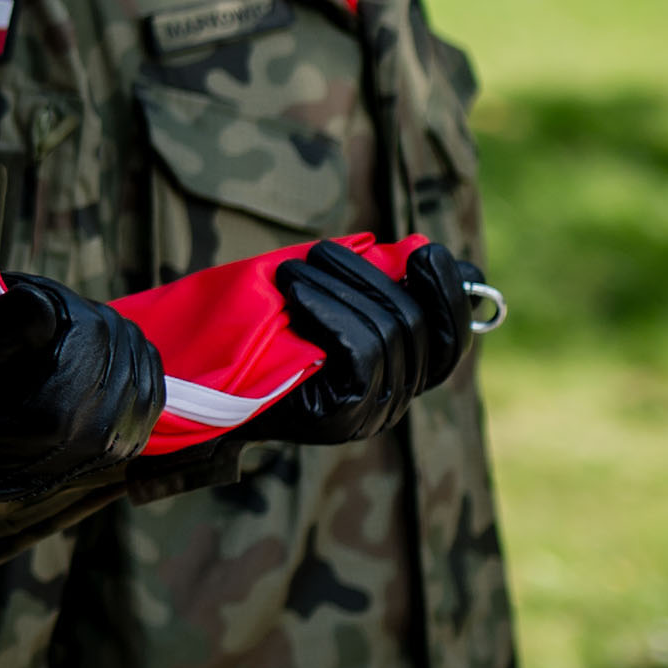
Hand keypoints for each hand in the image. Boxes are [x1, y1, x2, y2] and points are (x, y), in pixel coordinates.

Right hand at [0, 273, 164, 530]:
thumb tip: (46, 303)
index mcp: (59, 414)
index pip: (86, 324)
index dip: (51, 299)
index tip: (18, 297)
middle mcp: (101, 430)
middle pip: (112, 333)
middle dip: (74, 313)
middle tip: (31, 314)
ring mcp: (121, 439)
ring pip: (134, 348)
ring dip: (99, 331)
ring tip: (54, 336)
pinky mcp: (130, 443)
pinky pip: (150, 377)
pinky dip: (124, 355)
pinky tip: (87, 355)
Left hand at [265, 239, 479, 445]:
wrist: (217, 392)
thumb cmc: (275, 338)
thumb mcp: (332, 304)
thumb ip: (378, 283)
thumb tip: (424, 248)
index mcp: (406, 372)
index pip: (450, 339)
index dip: (449, 294)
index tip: (425, 252)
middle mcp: (399, 397)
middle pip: (415, 324)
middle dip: (370, 276)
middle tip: (322, 251)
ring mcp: (375, 412)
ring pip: (385, 333)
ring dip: (337, 288)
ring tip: (292, 269)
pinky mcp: (346, 419)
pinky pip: (360, 352)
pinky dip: (330, 312)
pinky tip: (295, 294)